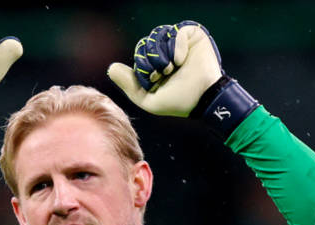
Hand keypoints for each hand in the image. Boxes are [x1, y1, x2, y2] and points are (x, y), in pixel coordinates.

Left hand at [107, 20, 222, 116]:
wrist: (203, 99)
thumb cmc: (178, 102)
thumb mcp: (148, 100)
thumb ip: (129, 85)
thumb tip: (111, 68)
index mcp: (155, 64)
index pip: (139, 53)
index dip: (142, 65)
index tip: (154, 79)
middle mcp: (166, 51)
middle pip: (146, 43)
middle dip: (151, 59)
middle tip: (163, 73)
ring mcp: (179, 42)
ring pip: (159, 35)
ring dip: (163, 53)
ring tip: (172, 67)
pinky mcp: (193, 35)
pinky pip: (177, 31)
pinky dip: (177, 46)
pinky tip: (181, 60)